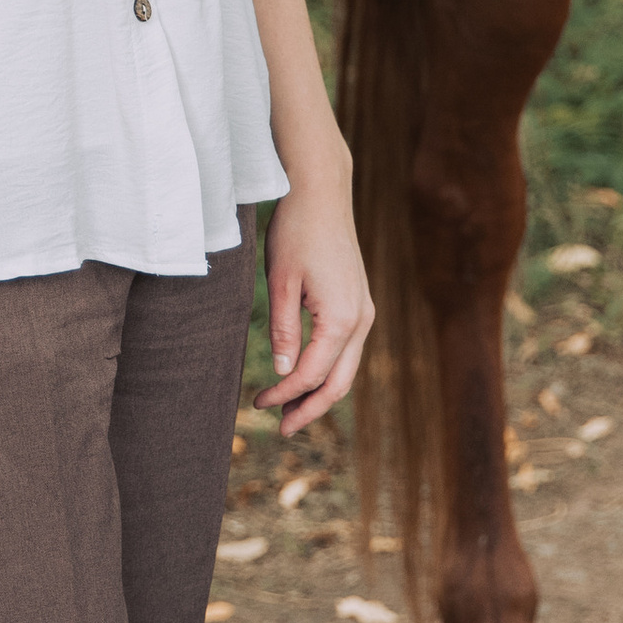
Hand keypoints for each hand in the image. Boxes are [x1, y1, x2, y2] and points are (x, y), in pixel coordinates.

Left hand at [257, 182, 372, 433]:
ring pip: (347, 369)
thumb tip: (281, 371)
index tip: (257, 403)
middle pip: (339, 383)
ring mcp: (365, 311)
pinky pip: (347, 350)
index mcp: (341, 319)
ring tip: (290, 409)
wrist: (322, 194)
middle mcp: (361, 320)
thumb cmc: (296, 231)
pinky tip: (305, 375)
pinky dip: (328, 370)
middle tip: (282, 429)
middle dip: (310, 409)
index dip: (284, 395)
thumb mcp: (280, 282)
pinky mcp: (360, 303)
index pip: (311, 374)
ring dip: (320, 393)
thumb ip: (282, 330)